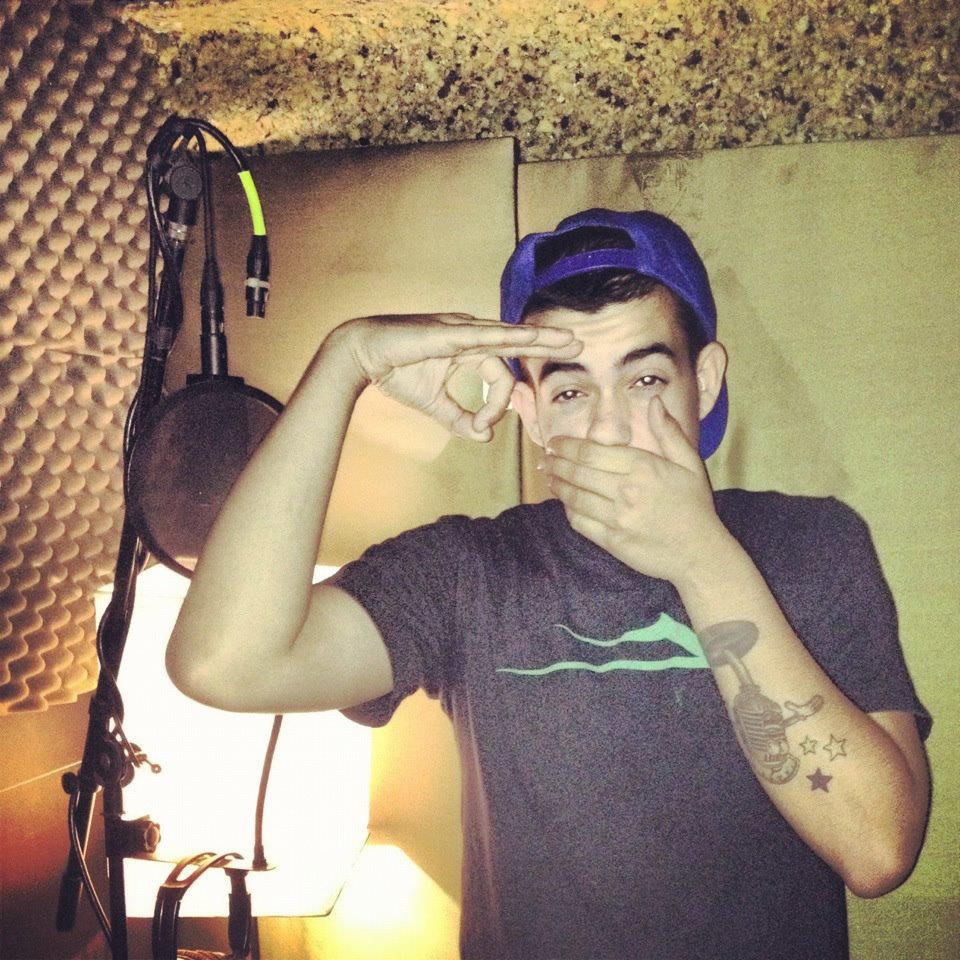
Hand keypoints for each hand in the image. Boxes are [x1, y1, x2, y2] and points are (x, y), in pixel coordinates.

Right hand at [336, 313, 580, 440]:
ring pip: (508, 335)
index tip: (482, 426)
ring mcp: (460, 330)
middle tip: (578, 343)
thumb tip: (485, 437)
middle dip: (548, 344)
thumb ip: (460, 419)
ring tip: (569, 339)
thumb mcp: (435, 404)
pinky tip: (529, 337)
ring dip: (539, 338)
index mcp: (468, 349)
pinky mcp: (448, 332)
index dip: (498, 406)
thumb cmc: (395, 372)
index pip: (501, 376)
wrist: (362, 353)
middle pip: (517, 341)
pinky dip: (506, 337)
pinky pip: (483, 336)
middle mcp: (469, 335)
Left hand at [544, 395, 728, 582]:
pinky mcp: (612, 541)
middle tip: (545, 458)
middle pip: (577, 472)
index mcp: (642, 467)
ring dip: (557, 485)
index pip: (591, 452)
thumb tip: (655, 401)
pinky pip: (580, 523)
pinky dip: (568, 511)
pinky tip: (565, 504)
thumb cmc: (695, 506)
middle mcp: (625, 490)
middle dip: (555, 463)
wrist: (700, 553)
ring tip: (548, 477)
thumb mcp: (690, 463)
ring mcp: (617, 517)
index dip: (567, 446)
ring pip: (574, 497)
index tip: (555, 443)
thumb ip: (669, 431)